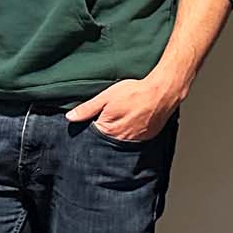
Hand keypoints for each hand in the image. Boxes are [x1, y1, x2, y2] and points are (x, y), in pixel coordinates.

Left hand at [67, 75, 182, 141]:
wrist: (162, 92)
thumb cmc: (135, 93)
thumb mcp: (106, 97)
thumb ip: (87, 109)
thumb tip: (70, 117)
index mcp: (108, 130)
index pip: (92, 135)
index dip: (91, 126)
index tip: (95, 118)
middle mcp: (121, 139)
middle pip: (106, 139)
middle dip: (104, 130)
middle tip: (112, 116)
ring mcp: (136, 140)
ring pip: (120, 140)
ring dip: (119, 132)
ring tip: (123, 118)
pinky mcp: (147, 138)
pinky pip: (134, 139)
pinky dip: (131, 132)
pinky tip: (132, 121)